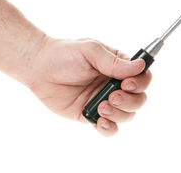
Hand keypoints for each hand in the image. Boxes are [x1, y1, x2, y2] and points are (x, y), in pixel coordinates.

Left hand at [27, 38, 151, 135]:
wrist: (38, 68)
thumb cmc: (64, 54)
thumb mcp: (90, 51)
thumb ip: (114, 61)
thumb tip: (140, 66)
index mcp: (118, 66)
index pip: (142, 76)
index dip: (140, 82)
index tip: (127, 83)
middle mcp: (114, 84)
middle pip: (139, 99)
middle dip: (130, 101)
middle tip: (112, 95)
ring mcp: (104, 100)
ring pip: (127, 115)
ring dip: (120, 114)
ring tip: (102, 106)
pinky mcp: (90, 114)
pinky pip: (108, 128)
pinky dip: (109, 128)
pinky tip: (100, 122)